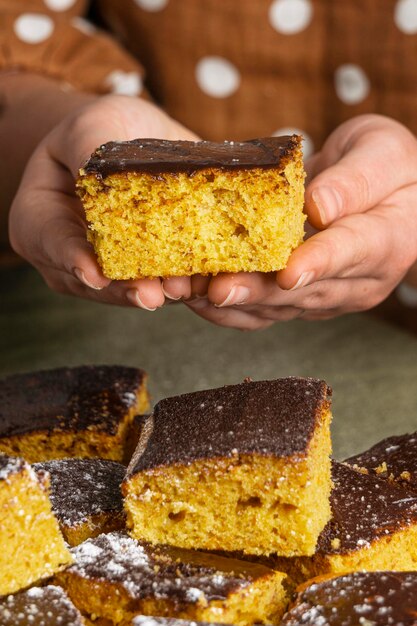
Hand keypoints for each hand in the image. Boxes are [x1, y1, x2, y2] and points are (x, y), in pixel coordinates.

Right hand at [9, 95, 196, 308]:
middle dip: (125, 289)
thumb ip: (90, 150)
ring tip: (183, 289)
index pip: (51, 242)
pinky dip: (180, 286)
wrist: (134, 140)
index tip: (96, 275)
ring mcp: (103, 270)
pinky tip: (202, 284)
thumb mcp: (93, 125)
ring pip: (128, 291)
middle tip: (152, 294)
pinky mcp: (142, 274)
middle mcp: (67, 254)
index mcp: (39, 217)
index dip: (73, 260)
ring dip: (159, 292)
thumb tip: (105, 180)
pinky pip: (158, 285)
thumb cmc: (104, 129)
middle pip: (92, 281)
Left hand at [187, 115, 416, 328]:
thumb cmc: (386, 164)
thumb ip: (355, 180)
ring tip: (191, 293)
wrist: (384, 192)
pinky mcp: (302, 302)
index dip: (315, 263)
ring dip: (233, 303)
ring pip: (278, 309)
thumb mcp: (381, 152)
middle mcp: (358, 281)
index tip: (286, 272)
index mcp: (387, 241)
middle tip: (217, 288)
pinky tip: (195, 296)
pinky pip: (264, 313)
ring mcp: (328, 297)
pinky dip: (228, 308)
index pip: (350, 252)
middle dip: (257, 291)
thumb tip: (319, 207)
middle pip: (304, 291)